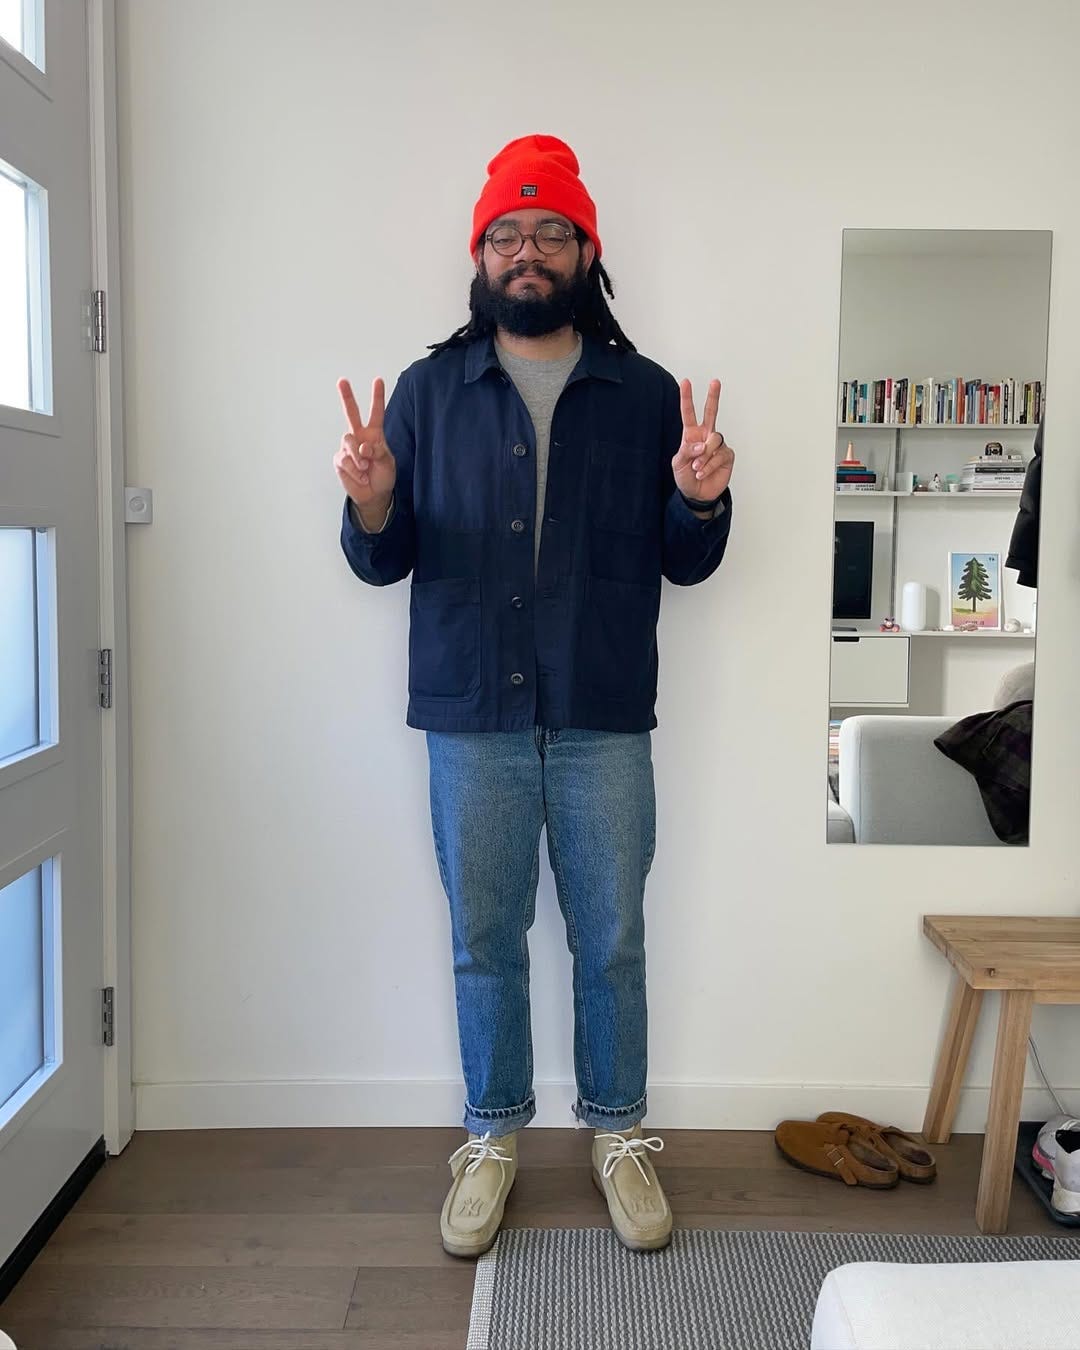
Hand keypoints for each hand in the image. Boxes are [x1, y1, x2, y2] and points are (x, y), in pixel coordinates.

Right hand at [334, 377, 396, 509]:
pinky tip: (361, 477)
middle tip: (342, 381)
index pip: (376, 413)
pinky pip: (344, 460)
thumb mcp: (388, 463)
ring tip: (365, 468)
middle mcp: (359, 437)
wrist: (373, 495)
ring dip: (358, 457)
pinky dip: (354, 470)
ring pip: (348, 441)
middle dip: (346, 397)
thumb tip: (363, 447)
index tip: (378, 380)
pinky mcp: (340, 460)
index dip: (377, 397)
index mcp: (374, 435)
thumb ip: (378, 452)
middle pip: (351, 413)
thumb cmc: (383, 476)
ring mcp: (348, 448)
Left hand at [672, 378, 734, 502]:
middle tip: (715, 381)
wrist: (697, 494)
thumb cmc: (686, 477)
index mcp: (691, 435)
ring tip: (697, 467)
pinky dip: (709, 465)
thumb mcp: (678, 463)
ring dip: (704, 456)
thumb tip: (703, 444)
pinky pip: (719, 456)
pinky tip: (702, 472)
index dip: (686, 398)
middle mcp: (706, 436)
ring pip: (714, 440)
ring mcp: (717, 445)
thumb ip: (687, 450)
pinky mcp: (727, 456)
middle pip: (711, 412)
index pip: (688, 414)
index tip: (685, 382)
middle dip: (713, 397)